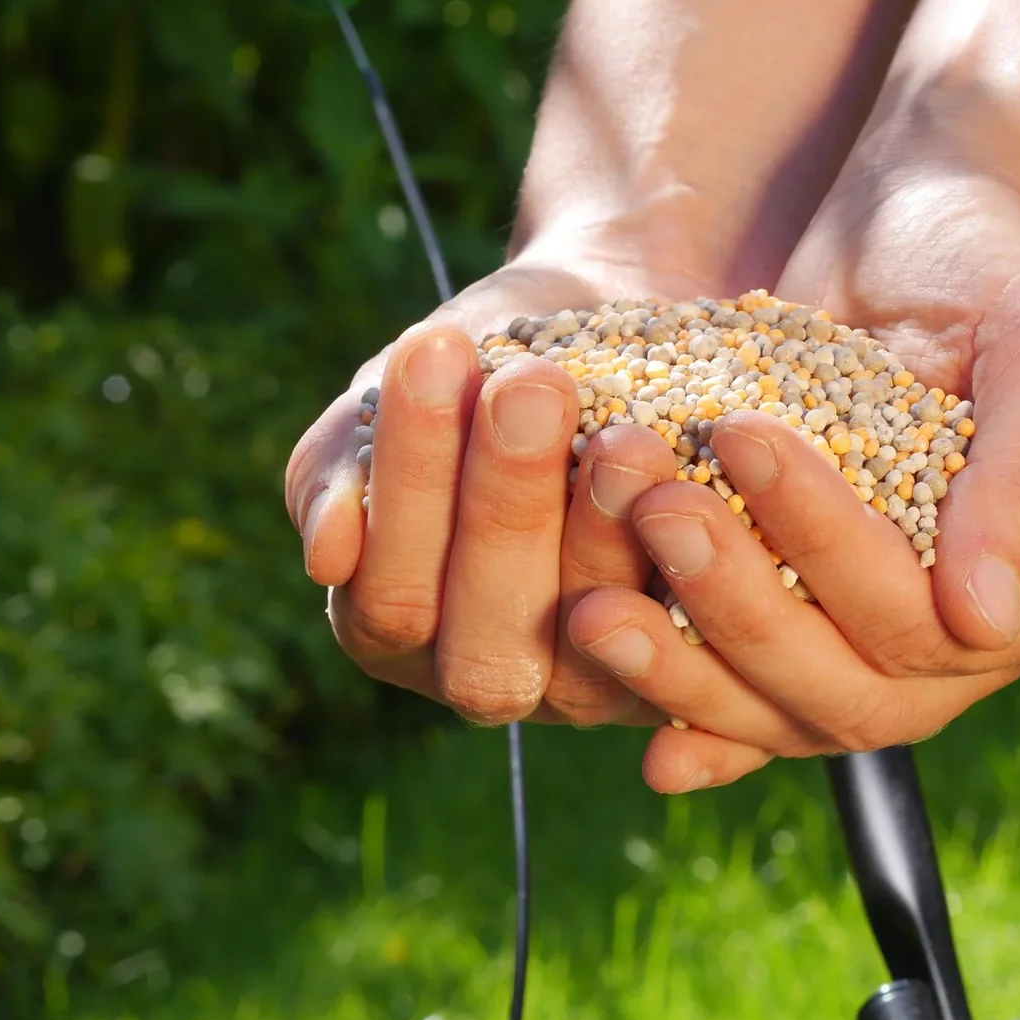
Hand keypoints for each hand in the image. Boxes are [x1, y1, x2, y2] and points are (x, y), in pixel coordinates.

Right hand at [284, 258, 684, 727]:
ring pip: (592, 652)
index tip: (436, 348)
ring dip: (604, 538)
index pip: (392, 596)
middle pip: (486, 647)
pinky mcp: (684, 672)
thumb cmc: (476, 367)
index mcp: (391, 630)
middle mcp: (484, 677)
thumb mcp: (398, 398)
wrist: (604, 330)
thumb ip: (346, 467)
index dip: (412, 480)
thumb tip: (330, 553)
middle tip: (532, 387)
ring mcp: (588, 689)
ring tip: (621, 433)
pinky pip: (687, 646)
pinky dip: (687, 567)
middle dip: (507, 508)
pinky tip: (689, 478)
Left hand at [563, 159, 1019, 790]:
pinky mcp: (810, 625)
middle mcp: (975, 643)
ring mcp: (887, 648)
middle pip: (857, 690)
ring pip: (788, 707)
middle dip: (745, 610)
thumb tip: (986, 622)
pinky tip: (625, 715)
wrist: (917, 227)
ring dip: (690, 670)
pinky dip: (688, 704)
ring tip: (594, 610)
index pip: (933, 621)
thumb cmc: (992, 259)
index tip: (743, 437)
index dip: (833, 548)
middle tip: (657, 510)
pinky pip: (748, 697)